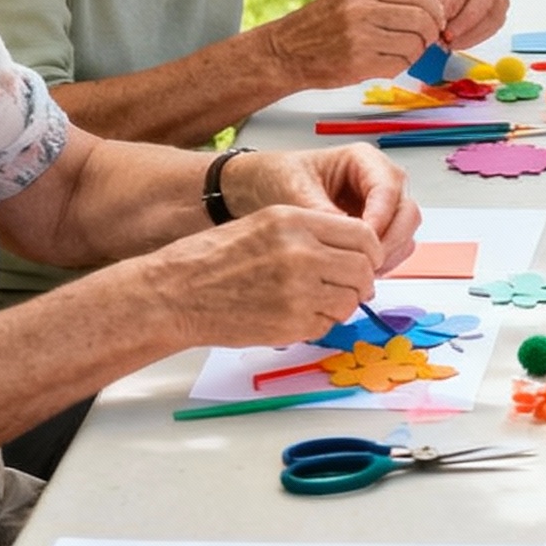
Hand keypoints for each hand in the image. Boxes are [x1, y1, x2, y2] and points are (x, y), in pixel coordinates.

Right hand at [150, 204, 385, 348]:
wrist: (176, 293)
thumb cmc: (213, 258)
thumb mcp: (265, 223)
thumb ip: (312, 232)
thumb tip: (356, 249)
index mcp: (295, 221)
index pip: (362, 234)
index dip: (370, 250)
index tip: (365, 259)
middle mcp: (301, 254)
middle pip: (362, 269)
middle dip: (361, 280)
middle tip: (350, 285)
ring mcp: (298, 291)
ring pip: (349, 300)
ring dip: (342, 303)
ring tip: (318, 300)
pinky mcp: (291, 323)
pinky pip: (327, 324)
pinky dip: (320, 321)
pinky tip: (297, 313)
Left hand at [220, 146, 419, 268]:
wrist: (255, 190)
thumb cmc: (274, 178)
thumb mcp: (294, 191)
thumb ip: (323, 213)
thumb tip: (348, 238)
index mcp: (363, 161)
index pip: (389, 189)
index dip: (381, 219)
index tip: (363, 244)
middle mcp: (377, 182)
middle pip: (406, 213)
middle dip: (390, 241)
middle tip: (366, 265)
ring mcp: (379, 207)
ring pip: (404, 233)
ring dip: (388, 255)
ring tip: (360, 272)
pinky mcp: (373, 229)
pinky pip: (392, 248)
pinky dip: (382, 262)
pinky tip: (358, 273)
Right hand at [268, 0, 444, 85]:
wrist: (282, 53)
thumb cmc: (317, 27)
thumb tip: (427, 9)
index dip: (435, 9)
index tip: (435, 19)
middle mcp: (360, 9)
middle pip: (422, 19)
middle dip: (430, 33)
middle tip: (425, 40)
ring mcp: (359, 37)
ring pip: (415, 44)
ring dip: (415, 52)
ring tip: (400, 52)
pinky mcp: (358, 64)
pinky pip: (400, 65)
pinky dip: (400, 66)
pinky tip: (386, 63)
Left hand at [400, 0, 507, 49]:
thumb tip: (435, 17)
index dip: (455, 0)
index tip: (440, 20)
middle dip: (467, 19)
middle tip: (446, 37)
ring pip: (495, 9)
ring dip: (473, 31)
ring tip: (449, 43)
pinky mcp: (499, 5)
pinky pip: (496, 22)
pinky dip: (478, 36)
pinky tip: (458, 43)